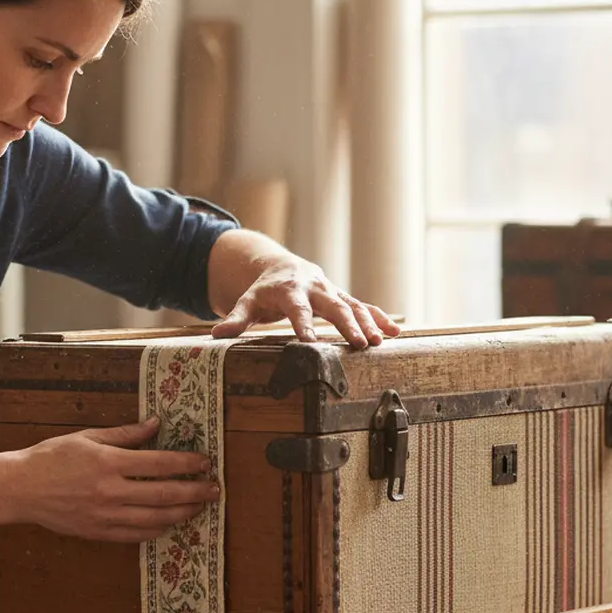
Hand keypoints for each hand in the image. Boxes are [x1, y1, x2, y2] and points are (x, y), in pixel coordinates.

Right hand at [13, 417, 216, 542]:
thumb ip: (125, 434)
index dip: (186, 463)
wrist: (22, 489)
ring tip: (198, 507)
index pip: (159, 464)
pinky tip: (169, 523)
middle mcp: (111, 492)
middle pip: (164, 494)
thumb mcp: (88, 437)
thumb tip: (155, 425)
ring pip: (155, 519)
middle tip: (215, 490)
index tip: (205, 462)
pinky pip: (137, 535)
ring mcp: (106, 516)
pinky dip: (157, 529)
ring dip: (182, 513)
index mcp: (109, 463)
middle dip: (195, 492)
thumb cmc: (52, 457)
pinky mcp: (99, 533)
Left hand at [211, 252, 399, 348]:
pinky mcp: (342, 297)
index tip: (309, 342)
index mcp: (289, 290)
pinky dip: (379, 318)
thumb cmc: (263, 291)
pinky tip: (395, 334)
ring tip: (380, 343)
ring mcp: (331, 292)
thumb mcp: (247, 302)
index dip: (303, 325)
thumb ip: (235, 319)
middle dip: (348, 324)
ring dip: (368, 323)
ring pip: (353, 306)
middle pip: (334, 306)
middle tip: (360, 344)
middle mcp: (314, 288)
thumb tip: (216, 336)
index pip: (297, 309)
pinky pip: (364, 307)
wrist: (281, 268)